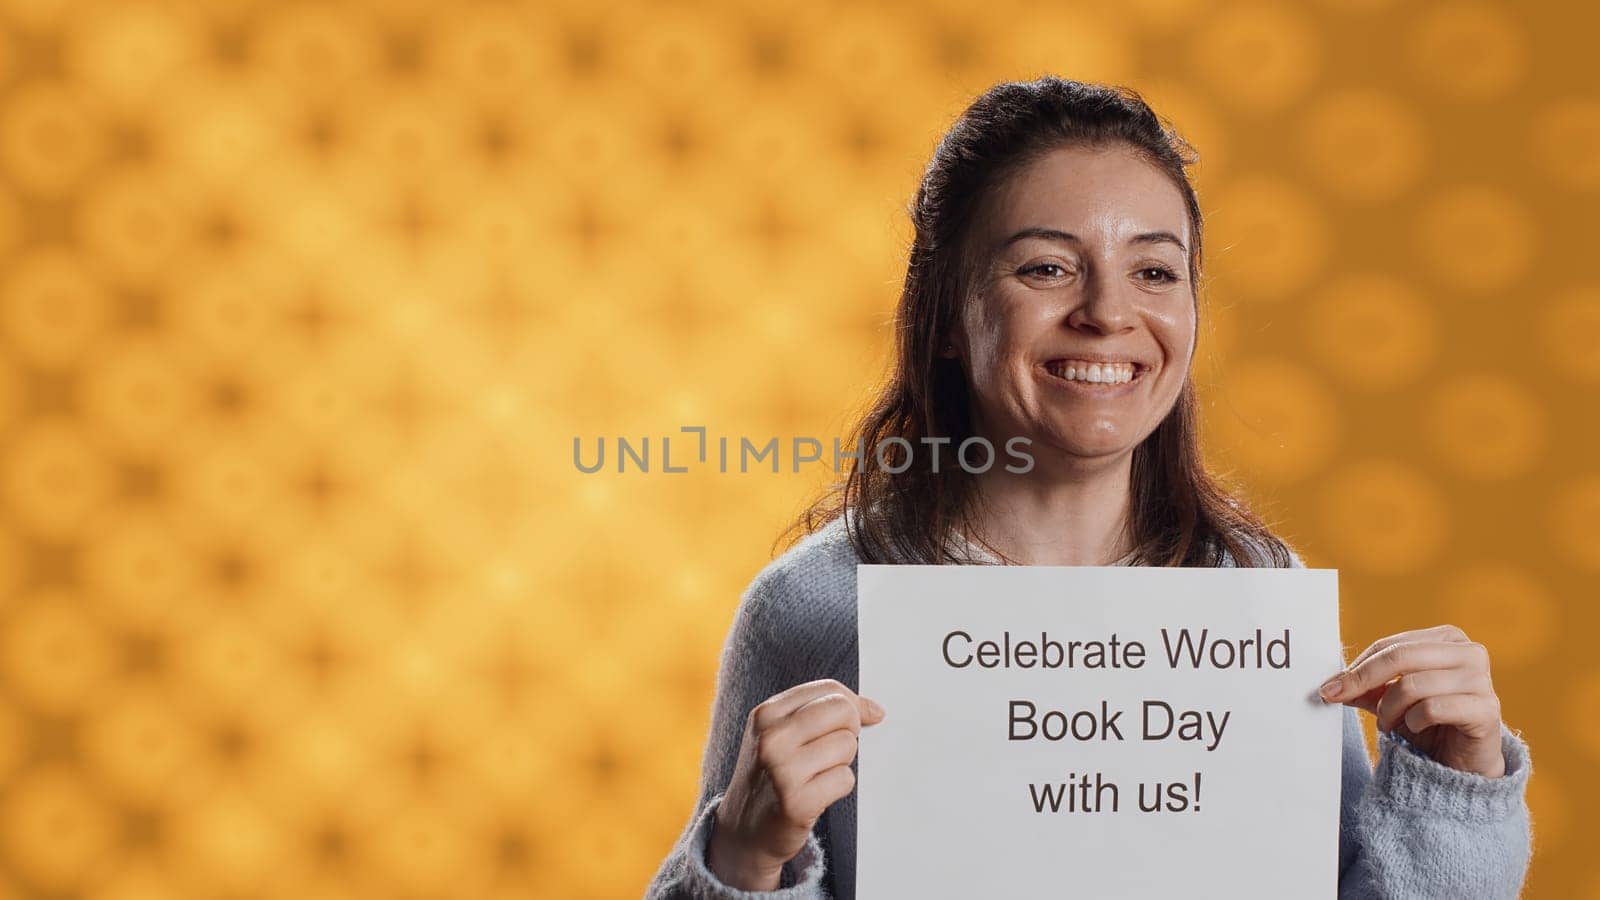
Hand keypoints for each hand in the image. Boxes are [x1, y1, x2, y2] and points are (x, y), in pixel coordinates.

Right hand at [707, 679, 885, 889]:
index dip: (852, 703)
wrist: (744, 830)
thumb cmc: (769, 776)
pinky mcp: (797, 802)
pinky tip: (816, 794)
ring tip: (816, 775)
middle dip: (848, 730)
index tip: (858, 720)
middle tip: (831, 751)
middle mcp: (771, 738)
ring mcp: (782, 770)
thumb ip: (819, 712)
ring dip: (841, 763)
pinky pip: (845, 779)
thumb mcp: (778, 733)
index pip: (828, 689)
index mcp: (765, 714)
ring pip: (847, 745)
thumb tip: (874, 710)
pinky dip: (838, 787)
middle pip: (842, 711)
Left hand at [1318, 624, 1504, 777]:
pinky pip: (1432, 708)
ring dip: (1389, 709)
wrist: (1463, 764)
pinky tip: (1417, 729)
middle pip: (1400, 657)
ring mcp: (1482, 680)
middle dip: (1363, 680)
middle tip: (1340, 699)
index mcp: (1447, 639)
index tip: (1329, 687)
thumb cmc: (1429, 725)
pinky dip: (1413, 722)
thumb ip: (1366, 687)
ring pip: (1412, 685)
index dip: (1356, 667)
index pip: (1390, 646)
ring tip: (1389, 724)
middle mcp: (1469, 652)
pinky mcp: (1486, 709)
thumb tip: (1331, 684)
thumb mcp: (1391, 700)